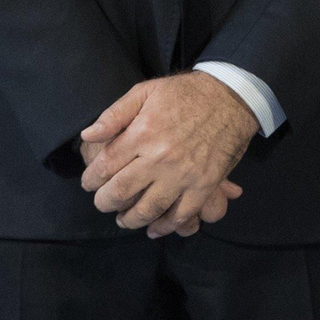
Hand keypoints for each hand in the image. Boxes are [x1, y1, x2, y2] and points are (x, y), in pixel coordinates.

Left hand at [79, 73, 254, 236]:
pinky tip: (154, 228)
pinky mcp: (204, 185)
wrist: (232, 97)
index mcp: (142, 133)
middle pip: (121, 191)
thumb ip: (114, 114)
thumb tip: (88, 135)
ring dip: (130, 219)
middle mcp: (159, 157)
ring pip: (147, 209)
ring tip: (124, 219)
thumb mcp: (146, 91)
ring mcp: (183, 174)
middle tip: (103, 203)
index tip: (89, 183)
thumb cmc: (185, 93)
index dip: (91, 180)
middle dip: (105, 202)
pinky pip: (181, 215)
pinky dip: (165, 226)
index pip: (104, 166)